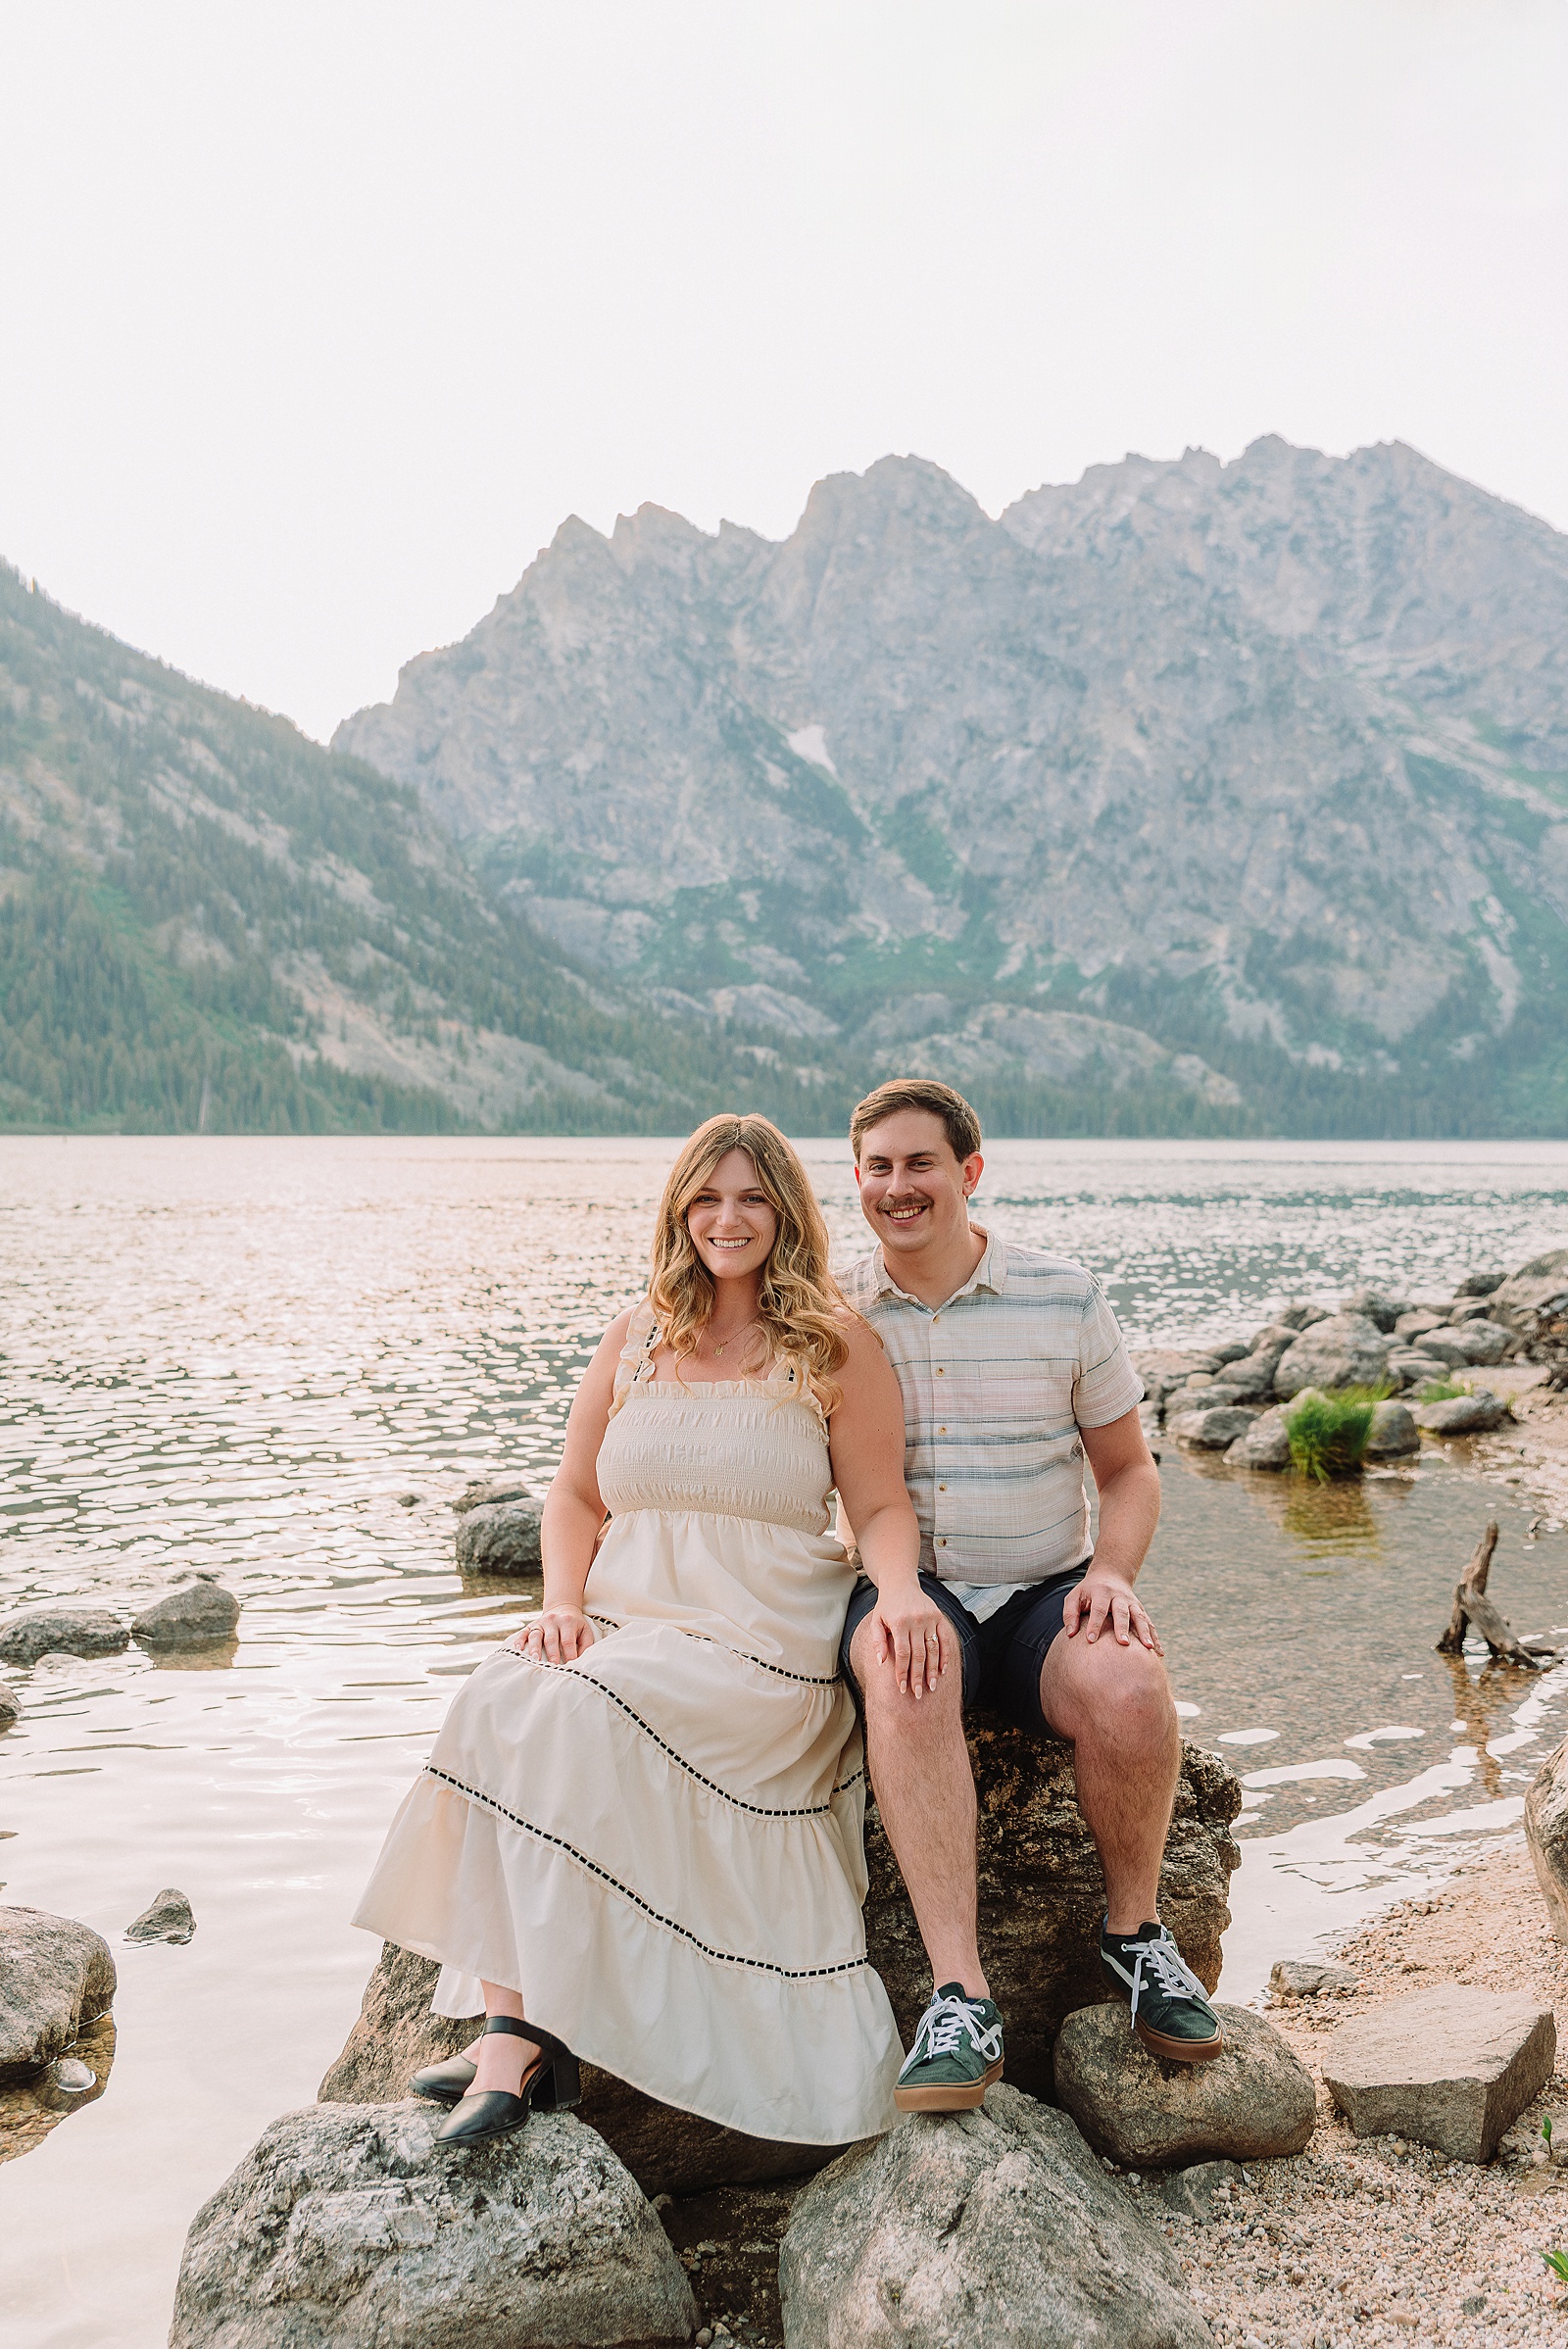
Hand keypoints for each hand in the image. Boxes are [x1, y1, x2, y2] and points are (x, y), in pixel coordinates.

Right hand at [508, 1605, 595, 1663]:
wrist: (563, 1607)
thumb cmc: (575, 1625)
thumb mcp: (585, 1631)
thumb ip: (585, 1646)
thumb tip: (581, 1662)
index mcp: (568, 1622)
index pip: (568, 1641)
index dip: (569, 1655)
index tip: (569, 1668)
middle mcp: (553, 1621)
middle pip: (551, 1639)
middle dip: (552, 1654)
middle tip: (553, 1667)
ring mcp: (541, 1622)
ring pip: (536, 1635)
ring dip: (535, 1648)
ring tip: (535, 1660)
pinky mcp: (531, 1624)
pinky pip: (523, 1632)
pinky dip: (519, 1640)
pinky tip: (518, 1649)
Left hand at [869, 1579, 949, 1698]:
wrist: (901, 1582)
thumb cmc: (886, 1606)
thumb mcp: (876, 1620)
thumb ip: (878, 1641)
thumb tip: (882, 1662)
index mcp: (899, 1623)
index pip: (902, 1654)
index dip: (903, 1673)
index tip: (902, 1688)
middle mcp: (916, 1621)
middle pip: (919, 1655)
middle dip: (918, 1677)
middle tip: (917, 1695)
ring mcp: (929, 1618)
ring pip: (933, 1649)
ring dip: (933, 1670)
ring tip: (932, 1687)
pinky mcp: (939, 1617)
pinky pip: (945, 1639)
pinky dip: (945, 1656)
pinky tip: (943, 1671)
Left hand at [1064, 1571, 1161, 1651]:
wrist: (1110, 1575)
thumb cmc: (1088, 1591)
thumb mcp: (1074, 1597)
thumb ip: (1070, 1614)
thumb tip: (1070, 1634)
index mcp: (1101, 1592)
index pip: (1098, 1609)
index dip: (1095, 1624)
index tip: (1091, 1641)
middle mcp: (1119, 1597)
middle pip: (1121, 1612)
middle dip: (1123, 1628)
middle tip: (1123, 1644)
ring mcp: (1132, 1603)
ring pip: (1140, 1617)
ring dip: (1144, 1632)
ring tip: (1148, 1648)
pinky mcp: (1140, 1610)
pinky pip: (1149, 1624)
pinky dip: (1155, 1637)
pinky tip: (1159, 1653)